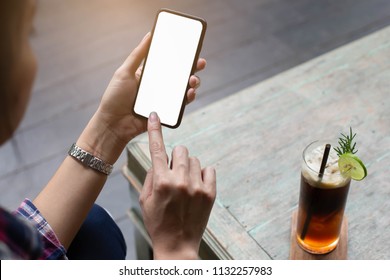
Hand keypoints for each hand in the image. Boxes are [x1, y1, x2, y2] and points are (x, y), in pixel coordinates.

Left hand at [77, 33, 206, 163]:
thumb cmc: (114, 98)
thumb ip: (138, 54)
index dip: (181, 56)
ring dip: (192, 83)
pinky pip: (180, 105)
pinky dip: (187, 98)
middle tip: (199, 63)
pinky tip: (189, 93)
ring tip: (193, 80)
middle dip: (192, 69)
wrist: (113, 124)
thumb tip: (149, 35)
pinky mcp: (165, 112)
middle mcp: (158, 86)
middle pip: (179, 75)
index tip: (192, 49)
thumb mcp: (124, 72)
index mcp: (149, 74)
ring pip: (183, 89)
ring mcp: (162, 99)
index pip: (168, 63)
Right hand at [139, 112, 215, 259]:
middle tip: (174, 173)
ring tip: (185, 185)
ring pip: (195, 160)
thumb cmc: (158, 222)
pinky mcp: (210, 193)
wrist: (177, 244)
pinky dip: (203, 174)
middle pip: (181, 150)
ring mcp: (197, 187)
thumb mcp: (145, 199)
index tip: (154, 116)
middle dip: (176, 158)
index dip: (155, 130)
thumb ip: (152, 176)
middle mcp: (179, 181)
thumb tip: (161, 160)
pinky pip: (209, 169)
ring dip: (189, 167)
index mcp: (161, 182)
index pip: (157, 149)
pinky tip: (197, 186)